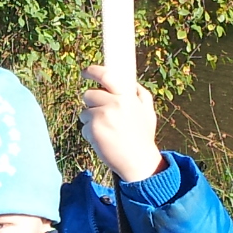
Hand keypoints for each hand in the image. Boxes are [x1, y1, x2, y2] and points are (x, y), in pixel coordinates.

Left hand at [80, 64, 165, 181]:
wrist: (138, 162)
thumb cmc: (143, 138)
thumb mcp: (148, 113)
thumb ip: (141, 95)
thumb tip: (132, 83)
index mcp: (126, 96)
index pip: (106, 76)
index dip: (92, 71)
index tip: (85, 72)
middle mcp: (114, 103)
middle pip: (88, 94)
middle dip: (91, 104)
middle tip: (100, 115)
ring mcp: (102, 115)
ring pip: (84, 112)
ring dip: (90, 121)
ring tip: (106, 132)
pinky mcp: (93, 129)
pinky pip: (83, 127)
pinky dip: (90, 135)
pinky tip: (103, 141)